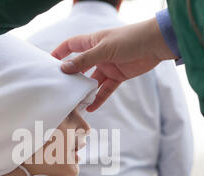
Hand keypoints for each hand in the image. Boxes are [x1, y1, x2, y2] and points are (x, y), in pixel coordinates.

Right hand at [51, 17, 177, 110]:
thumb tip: (64, 69)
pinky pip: (105, 89)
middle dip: (70, 77)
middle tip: (59, 88)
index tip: (48, 64)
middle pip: (79, 66)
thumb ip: (84, 60)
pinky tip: (91, 107)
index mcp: (92, 41)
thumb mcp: (104, 49)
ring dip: (84, 91)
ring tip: (74, 103)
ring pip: (92, 80)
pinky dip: (99, 97)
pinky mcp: (118, 76)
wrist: (155, 45)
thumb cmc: (130, 39)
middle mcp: (98, 53)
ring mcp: (108, 65)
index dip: (59, 53)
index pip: (70, 46)